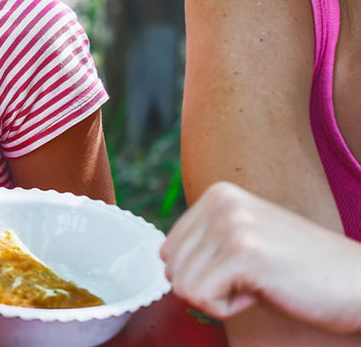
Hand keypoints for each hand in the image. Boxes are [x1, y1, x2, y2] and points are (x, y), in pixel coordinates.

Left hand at [161, 181, 360, 333]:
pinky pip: (201, 298)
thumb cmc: (301, 272)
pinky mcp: (243, 253)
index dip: (202, 274)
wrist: (359, 283)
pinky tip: (262, 292)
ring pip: (182, 285)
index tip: (243, 269)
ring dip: (219, 299)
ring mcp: (231, 224)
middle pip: (171, 267)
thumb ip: (203, 241)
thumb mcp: (243, 239)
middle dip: (207, 286)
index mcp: (217, 194)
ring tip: (259, 283)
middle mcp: (220, 201)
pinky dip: (228, 309)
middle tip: (253, 279)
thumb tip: (162, 259)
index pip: (167, 249)